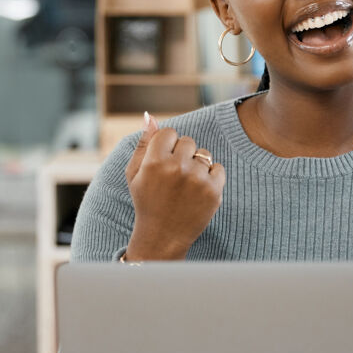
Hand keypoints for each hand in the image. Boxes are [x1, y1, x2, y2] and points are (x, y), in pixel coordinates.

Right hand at [122, 113, 225, 259]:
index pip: (170, 132)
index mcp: (154, 161)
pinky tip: (197, 192)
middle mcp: (176, 167)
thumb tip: (149, 116)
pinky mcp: (213, 191)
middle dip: (182, 155)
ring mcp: (197, 179)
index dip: (167, 146)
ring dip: (197, 165)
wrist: (162, 236)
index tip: (163, 163)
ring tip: (185, 186)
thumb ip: (143, 143)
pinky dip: (211, 177)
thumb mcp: (135, 173)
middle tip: (173, 177)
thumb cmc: (146, 201)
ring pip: (204, 154)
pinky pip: (218, 168)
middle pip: (188, 141)